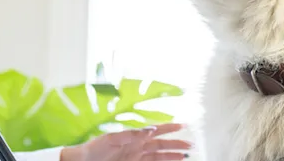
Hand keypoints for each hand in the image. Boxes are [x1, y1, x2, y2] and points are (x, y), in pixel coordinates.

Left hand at [60, 123, 191, 160]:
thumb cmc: (92, 150)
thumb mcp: (111, 140)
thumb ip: (131, 135)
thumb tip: (150, 129)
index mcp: (132, 137)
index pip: (155, 131)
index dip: (169, 128)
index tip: (183, 126)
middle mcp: (136, 147)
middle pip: (160, 145)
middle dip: (176, 145)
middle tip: (191, 146)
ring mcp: (134, 158)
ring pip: (158, 156)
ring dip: (171, 156)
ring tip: (185, 156)